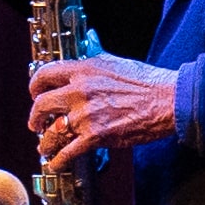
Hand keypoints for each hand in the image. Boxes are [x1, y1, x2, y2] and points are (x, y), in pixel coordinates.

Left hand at [30, 54, 179, 169]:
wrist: (169, 100)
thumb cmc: (149, 82)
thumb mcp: (117, 62)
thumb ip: (97, 56)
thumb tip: (90, 41)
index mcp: (84, 70)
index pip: (45, 75)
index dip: (34, 86)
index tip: (35, 93)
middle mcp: (80, 91)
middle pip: (41, 105)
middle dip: (34, 117)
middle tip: (36, 123)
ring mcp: (86, 115)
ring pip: (51, 132)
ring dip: (45, 142)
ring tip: (46, 146)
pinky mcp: (96, 136)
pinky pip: (67, 152)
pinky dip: (58, 160)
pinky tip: (57, 162)